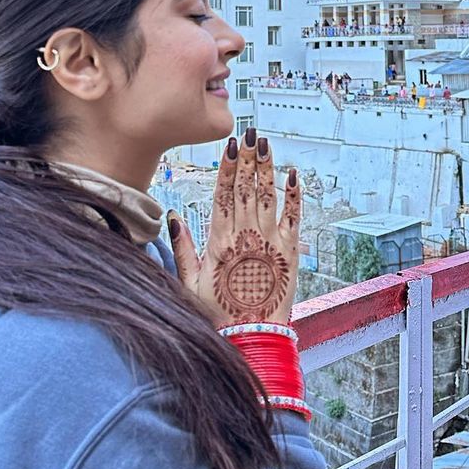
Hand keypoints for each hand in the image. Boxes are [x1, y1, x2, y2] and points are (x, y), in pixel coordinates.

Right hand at [168, 128, 301, 325]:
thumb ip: (182, 248)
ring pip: (267, 195)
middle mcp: (245, 235)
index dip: (227, 167)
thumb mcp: (190, 282)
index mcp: (219, 241)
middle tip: (249, 133)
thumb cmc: (218, 313)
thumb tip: (173, 217)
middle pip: (246, 188)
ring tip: (265, 143)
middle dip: (248, 158)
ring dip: (267, 167)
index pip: (223, 194)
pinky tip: (294, 175)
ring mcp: (269, 241)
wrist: (251, 336)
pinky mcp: (289, 251)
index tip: (230, 146)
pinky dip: (294, 194)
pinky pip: (293, 216)